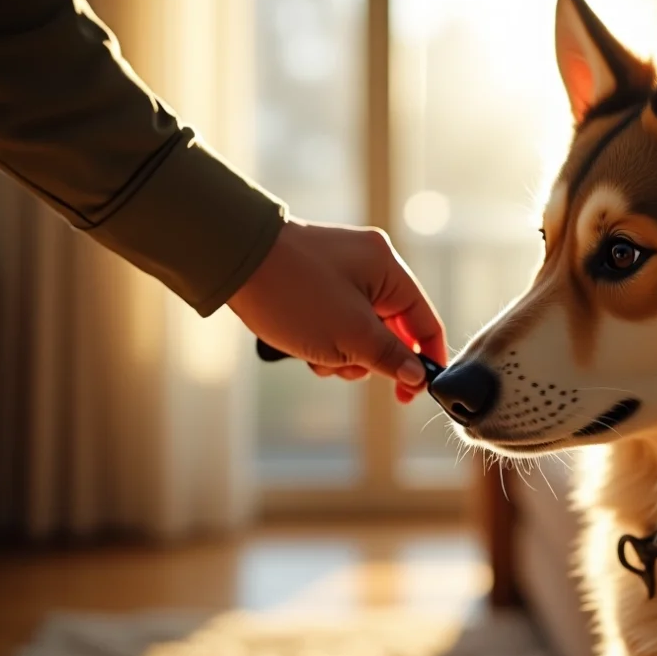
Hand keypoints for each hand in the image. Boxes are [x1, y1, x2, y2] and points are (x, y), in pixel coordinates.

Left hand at [227, 218, 446, 402]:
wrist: (231, 260)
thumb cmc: (294, 292)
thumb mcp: (350, 334)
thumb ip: (390, 357)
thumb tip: (417, 377)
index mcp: (389, 269)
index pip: (425, 321)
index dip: (425, 360)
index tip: (414, 394)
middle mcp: (370, 266)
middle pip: (392, 329)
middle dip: (372, 358)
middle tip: (350, 370)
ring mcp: (341, 273)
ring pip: (361, 330)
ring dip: (345, 354)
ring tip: (320, 358)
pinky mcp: (316, 283)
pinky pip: (336, 321)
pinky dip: (326, 341)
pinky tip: (305, 350)